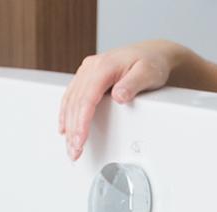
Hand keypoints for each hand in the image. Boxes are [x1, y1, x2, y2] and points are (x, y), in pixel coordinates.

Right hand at [59, 41, 181, 160]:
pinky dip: (65, 114)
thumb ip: (132, 85)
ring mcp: (87, 71)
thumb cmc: (151, 63)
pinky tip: (64, 128)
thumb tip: (119, 96)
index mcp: (104, 66)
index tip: (80, 140)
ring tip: (70, 146)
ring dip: (68, 126)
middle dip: (73, 131)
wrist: (152, 53)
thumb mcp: (147, 73)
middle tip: (75, 151)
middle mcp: (92, 67)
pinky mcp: (86, 76)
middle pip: (75, 102)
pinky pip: (71, 96)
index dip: (82, 122)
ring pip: (70, 100)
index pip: (87, 99)